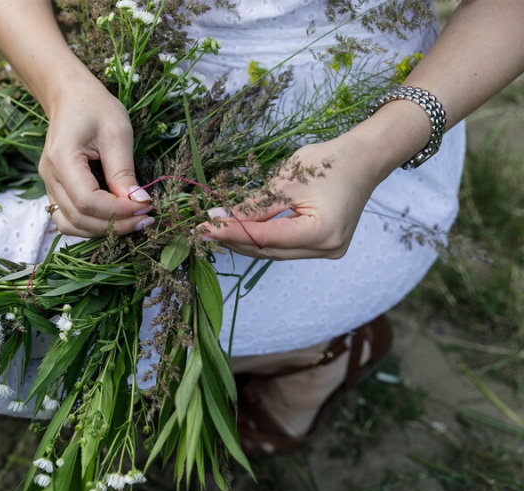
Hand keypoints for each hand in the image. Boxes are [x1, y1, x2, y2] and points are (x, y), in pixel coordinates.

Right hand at [39, 79, 153, 236]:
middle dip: (114, 225)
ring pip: (71, 224)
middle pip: (78, 218)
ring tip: (132, 222)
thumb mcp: (117, 132)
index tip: (145, 206)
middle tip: (145, 218)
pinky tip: (114, 218)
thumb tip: (139, 202)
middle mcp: (50, 176)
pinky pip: (69, 218)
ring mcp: (49, 185)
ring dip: (102, 230)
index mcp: (62, 159)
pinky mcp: (55, 190)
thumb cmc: (94, 107)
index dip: (117, 211)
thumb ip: (124, 170)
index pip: (87, 201)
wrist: (69, 97)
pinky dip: (91, 225)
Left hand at [197, 136, 386, 259]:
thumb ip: (253, 206)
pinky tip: (239, 232)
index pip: (266, 237)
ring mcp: (327, 251)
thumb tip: (218, 219)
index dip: (232, 233)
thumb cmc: (329, 162)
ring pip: (274, 252)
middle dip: (234, 240)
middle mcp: (327, 249)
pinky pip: (284, 247)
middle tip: (203, 230)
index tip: (203, 228)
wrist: (365, 159)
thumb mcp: (286, 181)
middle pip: (268, 250)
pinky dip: (262, 239)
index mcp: (322, 232)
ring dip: (245, 242)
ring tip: (216, 231)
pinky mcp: (323, 247)